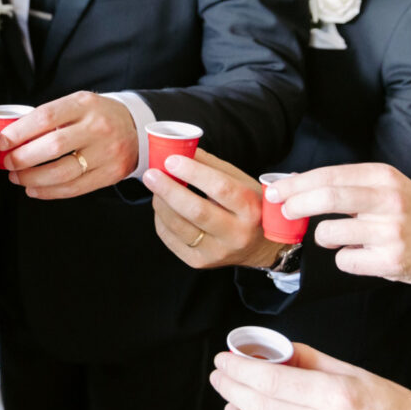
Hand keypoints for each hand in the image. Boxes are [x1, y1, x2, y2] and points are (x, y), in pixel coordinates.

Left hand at [0, 91, 136, 198]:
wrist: (135, 127)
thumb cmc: (97, 115)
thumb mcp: (76, 104)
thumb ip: (49, 117)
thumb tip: (10, 136)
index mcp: (84, 104)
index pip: (45, 118)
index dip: (19, 132)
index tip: (2, 142)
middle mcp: (98, 128)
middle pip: (53, 147)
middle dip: (22, 158)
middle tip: (8, 163)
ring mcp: (107, 152)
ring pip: (62, 172)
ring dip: (33, 178)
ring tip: (17, 178)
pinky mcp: (111, 173)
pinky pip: (75, 188)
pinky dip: (49, 192)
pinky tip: (34, 189)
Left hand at [144, 149, 279, 268]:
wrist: (259, 247)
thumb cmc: (248, 207)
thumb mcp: (241, 183)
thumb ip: (211, 166)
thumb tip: (179, 148)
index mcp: (251, 209)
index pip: (221, 188)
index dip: (193, 172)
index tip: (171, 160)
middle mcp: (236, 234)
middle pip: (196, 211)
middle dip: (168, 189)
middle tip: (151, 174)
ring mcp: (217, 252)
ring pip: (179, 226)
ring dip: (161, 203)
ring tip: (155, 186)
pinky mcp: (199, 262)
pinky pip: (171, 239)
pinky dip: (161, 219)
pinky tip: (163, 206)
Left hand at [209, 343, 410, 409]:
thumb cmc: (389, 407)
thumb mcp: (351, 372)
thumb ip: (308, 361)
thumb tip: (272, 351)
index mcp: (335, 396)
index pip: (273, 383)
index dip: (241, 369)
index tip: (223, 358)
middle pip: (262, 407)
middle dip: (232, 387)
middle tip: (217, 372)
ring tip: (228, 394)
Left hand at [268, 164, 410, 283]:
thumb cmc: (407, 209)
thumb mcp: (383, 185)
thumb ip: (344, 183)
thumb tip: (292, 184)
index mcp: (382, 177)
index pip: (328, 176)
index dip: (295, 184)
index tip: (274, 192)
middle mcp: (388, 201)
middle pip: (326, 198)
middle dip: (296, 205)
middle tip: (285, 211)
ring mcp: (390, 232)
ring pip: (329, 233)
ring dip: (324, 237)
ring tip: (339, 236)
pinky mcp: (391, 260)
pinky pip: (344, 261)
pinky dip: (344, 258)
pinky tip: (361, 253)